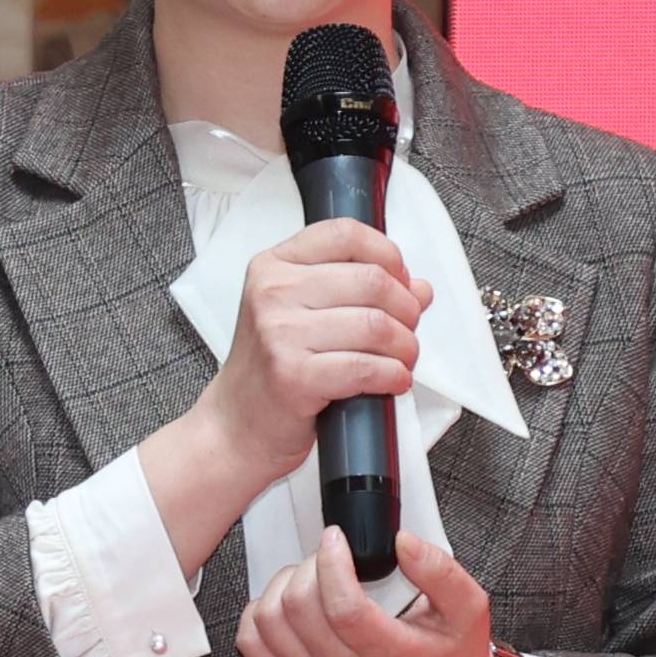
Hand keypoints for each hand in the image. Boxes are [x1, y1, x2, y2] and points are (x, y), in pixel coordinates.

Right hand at [201, 220, 431, 486]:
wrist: (237, 423)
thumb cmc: (273, 368)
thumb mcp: (302, 314)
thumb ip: (358, 292)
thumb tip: (418, 288)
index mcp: (273, 266)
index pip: (345, 233)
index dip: (387, 254)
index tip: (400, 279)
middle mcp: (272, 293)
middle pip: (372, 280)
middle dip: (406, 309)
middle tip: (407, 329)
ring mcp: (279, 333)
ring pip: (376, 325)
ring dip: (405, 347)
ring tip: (402, 360)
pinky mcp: (294, 375)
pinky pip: (367, 367)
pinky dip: (393, 375)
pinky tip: (392, 381)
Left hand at [236, 528, 497, 656]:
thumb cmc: (451, 655)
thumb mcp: (469, 609)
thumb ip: (441, 571)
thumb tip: (403, 542)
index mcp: (391, 655)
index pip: (343, 608)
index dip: (331, 563)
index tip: (336, 538)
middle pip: (299, 609)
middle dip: (309, 567)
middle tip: (328, 556)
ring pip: (269, 624)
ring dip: (282, 586)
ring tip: (309, 577)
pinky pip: (253, 646)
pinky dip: (259, 616)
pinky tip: (286, 604)